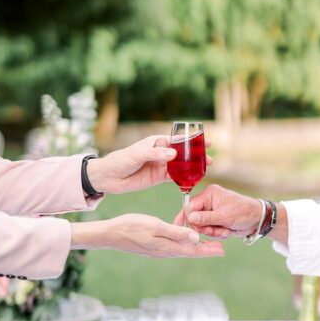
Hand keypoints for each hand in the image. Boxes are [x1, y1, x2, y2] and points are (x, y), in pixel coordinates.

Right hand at [71, 213, 224, 258]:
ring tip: (206, 245)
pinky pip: (173, 248)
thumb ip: (176, 232)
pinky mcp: (151, 247)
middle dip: (205, 250)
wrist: (110, 234)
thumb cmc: (131, 226)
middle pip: (190, 252)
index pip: (193, 250)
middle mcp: (164, 252)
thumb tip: (196, 238)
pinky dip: (183, 246)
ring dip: (195, 248)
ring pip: (182, 250)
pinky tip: (183, 242)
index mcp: (167, 247)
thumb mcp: (155, 226)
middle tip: (220, 249)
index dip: (208, 250)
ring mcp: (157, 250)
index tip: (222, 249)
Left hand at [86, 135, 212, 194]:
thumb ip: (154, 154)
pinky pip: (174, 178)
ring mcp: (160, 166)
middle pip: (183, 153)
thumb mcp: (137, 155)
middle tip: (210, 159)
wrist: (109, 177)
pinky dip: (184, 179)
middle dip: (196, 155)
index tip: (206, 142)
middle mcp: (161, 153)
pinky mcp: (158, 178)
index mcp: (156, 142)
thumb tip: (173, 154)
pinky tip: (194, 181)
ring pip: (181, 166)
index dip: (192, 141)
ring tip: (206, 169)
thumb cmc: (121, 160)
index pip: (178, 140)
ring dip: (193, 168)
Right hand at [173, 184, 260, 237]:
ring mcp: (210, 212)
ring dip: (212, 232)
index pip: (190, 206)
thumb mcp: (224, 216)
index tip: (187, 229)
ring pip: (201, 226)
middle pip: (194, 218)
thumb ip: (205, 218)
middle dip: (204, 227)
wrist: (258, 220)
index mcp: (208, 195)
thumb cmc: (244, 213)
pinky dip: (216, 233)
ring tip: (225, 230)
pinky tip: (226, 231)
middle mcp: (207, 202)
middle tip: (216, 230)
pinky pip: (208, 230)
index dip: (188, 218)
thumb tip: (189, 218)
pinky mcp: (214, 220)